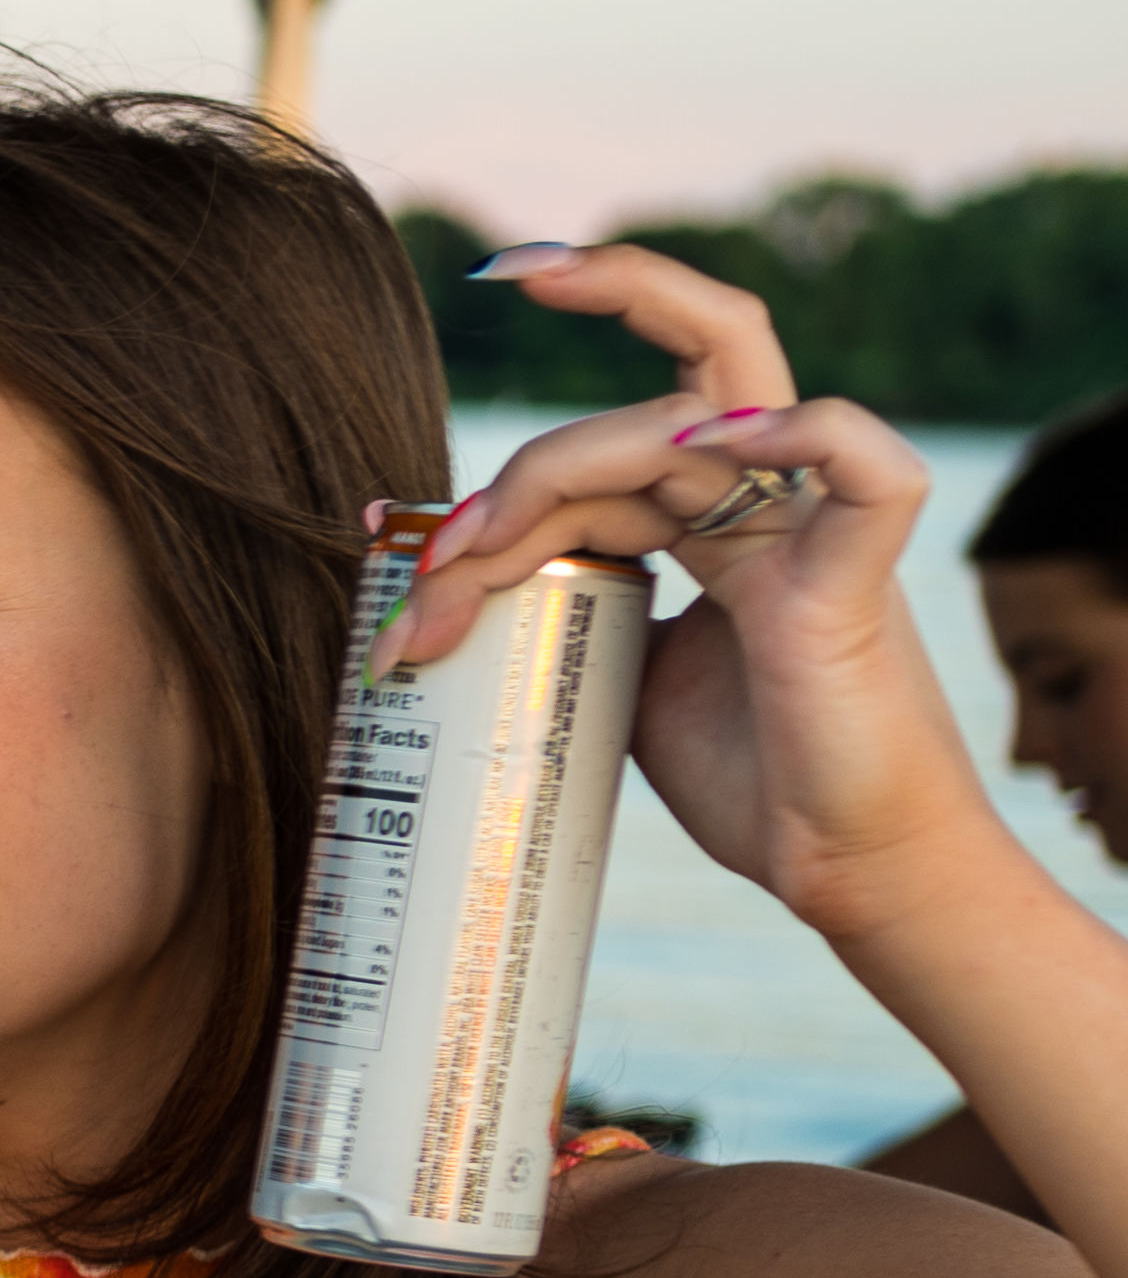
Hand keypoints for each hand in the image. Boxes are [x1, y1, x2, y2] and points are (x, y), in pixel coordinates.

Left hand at [388, 242, 980, 943]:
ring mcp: (811, 532)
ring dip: (551, 482)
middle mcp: (764, 507)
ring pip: (688, 425)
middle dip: (518, 464)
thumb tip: (442, 586)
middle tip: (427, 559)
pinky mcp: (857, 578)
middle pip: (643, 412)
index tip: (418, 484)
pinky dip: (795, 431)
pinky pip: (859, 460)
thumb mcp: (613, 683)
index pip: (608, 448)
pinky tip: (716, 442)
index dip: (509, 474)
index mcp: (715, 526)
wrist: (842, 866)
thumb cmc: (751, 779)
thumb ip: (554, 617)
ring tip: (467, 572)